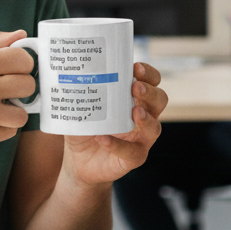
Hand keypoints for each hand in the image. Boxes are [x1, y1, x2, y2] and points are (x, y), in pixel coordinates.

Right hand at [0, 30, 36, 150]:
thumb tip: (21, 35)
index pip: (24, 60)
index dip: (22, 65)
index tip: (14, 70)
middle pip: (28, 86)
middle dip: (20, 88)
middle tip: (6, 91)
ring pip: (23, 114)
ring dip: (13, 112)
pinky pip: (10, 132)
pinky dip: (1, 128)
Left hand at [60, 62, 167, 186]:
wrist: (78, 161)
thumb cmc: (85, 129)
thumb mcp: (82, 108)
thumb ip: (81, 93)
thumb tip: (70, 75)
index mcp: (135, 99)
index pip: (152, 82)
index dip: (149, 74)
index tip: (136, 68)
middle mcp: (144, 117)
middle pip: (160, 100)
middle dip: (150, 92)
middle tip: (135, 87)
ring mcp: (141, 139)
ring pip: (154, 127)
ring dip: (145, 118)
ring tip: (134, 111)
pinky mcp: (134, 158)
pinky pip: (131, 152)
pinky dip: (118, 145)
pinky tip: (103, 138)